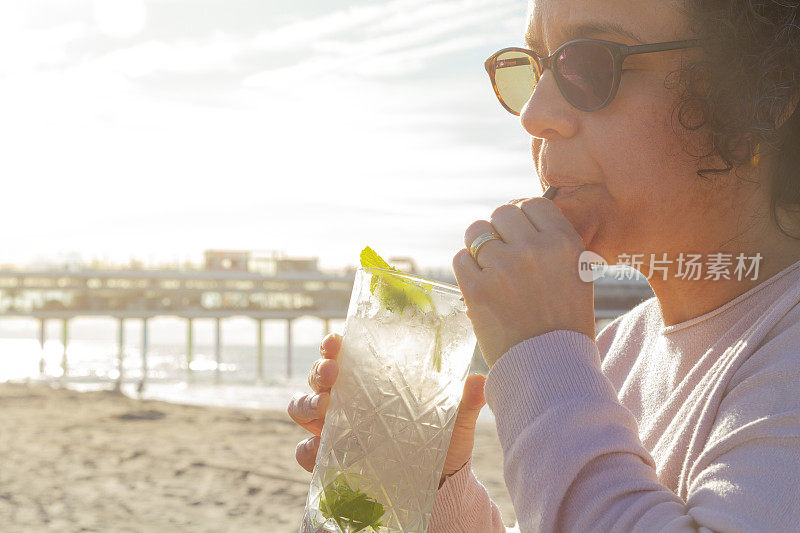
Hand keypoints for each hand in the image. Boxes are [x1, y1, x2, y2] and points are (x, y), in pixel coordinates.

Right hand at [288, 333, 487, 486]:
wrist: (439, 487)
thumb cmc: (441, 444)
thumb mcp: (455, 422)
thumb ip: (465, 402)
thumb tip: (480, 380)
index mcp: (370, 382)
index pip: (343, 355)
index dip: (333, 345)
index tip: (337, 340)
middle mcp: (346, 402)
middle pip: (317, 376)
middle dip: (319, 370)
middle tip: (333, 373)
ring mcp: (334, 430)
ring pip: (302, 407)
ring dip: (308, 402)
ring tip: (326, 406)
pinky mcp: (329, 460)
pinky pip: (304, 451)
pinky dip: (307, 448)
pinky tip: (320, 449)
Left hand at [453, 198, 595, 366]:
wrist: (549, 369)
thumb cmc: (564, 324)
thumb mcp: (576, 275)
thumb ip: (552, 244)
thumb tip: (519, 219)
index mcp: (564, 243)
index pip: (534, 204)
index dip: (521, 215)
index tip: (516, 230)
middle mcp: (534, 249)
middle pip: (502, 213)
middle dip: (499, 230)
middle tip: (500, 252)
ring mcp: (503, 267)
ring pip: (476, 232)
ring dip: (478, 246)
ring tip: (488, 268)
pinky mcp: (477, 288)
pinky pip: (460, 258)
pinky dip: (466, 270)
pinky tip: (479, 285)